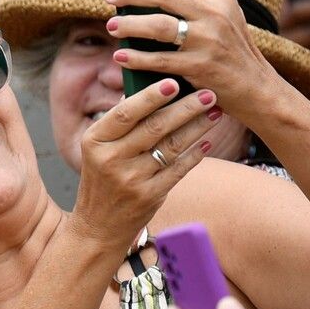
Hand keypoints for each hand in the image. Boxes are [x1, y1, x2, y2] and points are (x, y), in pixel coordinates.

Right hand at [69, 77, 219, 249]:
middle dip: (186, 107)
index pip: (126, 113)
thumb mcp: (97, 150)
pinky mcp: (149, 196)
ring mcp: (131, 179)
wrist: (98, 226)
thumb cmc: (102, 180)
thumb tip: (146, 89)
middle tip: (208, 93)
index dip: (151, 96)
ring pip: (172, 146)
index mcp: (94, 141)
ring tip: (215, 113)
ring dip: (197, 127)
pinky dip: (195, 154)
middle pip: (155, 127)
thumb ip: (118, 123)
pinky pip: (179, 169)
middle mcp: (110, 159)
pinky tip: (206, 142)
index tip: (174, 82)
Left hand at [103, 0, 285, 124]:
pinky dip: (138, 58)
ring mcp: (207, 42)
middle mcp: (214, 15)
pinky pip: (161, 60)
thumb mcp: (230, 9)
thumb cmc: (235, 46)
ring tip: (112, 25)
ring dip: (131, 24)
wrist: (256, 87)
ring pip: (161, 26)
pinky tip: (121, 56)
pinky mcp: (199, 68)